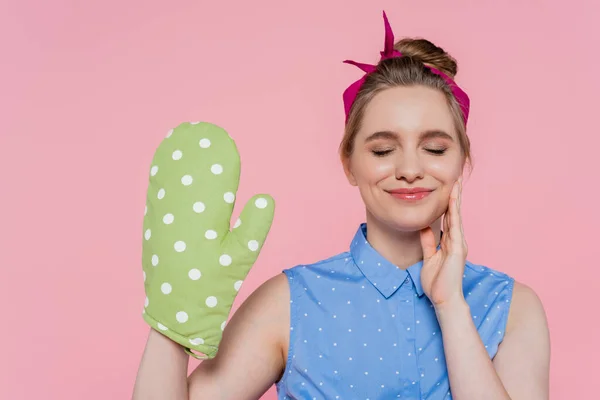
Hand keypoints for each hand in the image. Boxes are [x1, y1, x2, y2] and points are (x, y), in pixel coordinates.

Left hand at [141, 122, 274, 358]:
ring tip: (176, 140)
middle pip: (186, 174)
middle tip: (195, 130)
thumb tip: (264, 197)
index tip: (220, 139)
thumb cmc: (211, 288)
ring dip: (172, 160)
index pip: (213, 180)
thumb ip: (253, 228)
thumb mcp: (239, 261)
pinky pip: (155, 196)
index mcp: (204, 220)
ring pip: (167, 182)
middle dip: (192, 152)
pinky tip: (162, 169)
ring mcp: (162, 222)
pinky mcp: (152, 231)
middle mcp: (179, 216)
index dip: (218, 158)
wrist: (174, 314)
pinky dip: (160, 178)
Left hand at [419, 177, 466, 307]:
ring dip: (456, 200)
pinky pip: (455, 228)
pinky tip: (453, 202)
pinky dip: (454, 214)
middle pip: (455, 214)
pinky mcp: (458, 250)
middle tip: (455, 178)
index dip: (447, 203)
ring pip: (456, 217)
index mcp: (450, 243)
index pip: (449, 218)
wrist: (444, 300)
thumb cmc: (437, 283)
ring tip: (456, 183)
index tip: (447, 188)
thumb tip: (424, 227)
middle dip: (454, 196)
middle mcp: (456, 241)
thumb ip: (428, 242)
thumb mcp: (429, 258)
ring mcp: (459, 245)